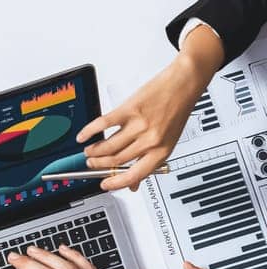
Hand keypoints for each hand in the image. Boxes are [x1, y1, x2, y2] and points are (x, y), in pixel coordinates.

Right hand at [80, 28, 222, 190]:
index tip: (104, 184)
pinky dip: (89, 131)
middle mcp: (150, 140)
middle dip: (99, 164)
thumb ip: (150, 160)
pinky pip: (103, 124)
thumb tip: (135, 182)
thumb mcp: (169, 140)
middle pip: (116, 160)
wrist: (185, 84)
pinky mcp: (129, 109)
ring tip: (89, 150)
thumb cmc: (178, 109)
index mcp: (162, 151)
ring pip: (108, 146)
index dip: (116, 183)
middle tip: (91, 163)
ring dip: (94, 151)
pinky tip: (83, 135)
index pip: (135, 175)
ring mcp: (139, 125)